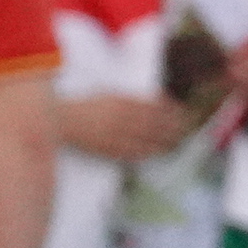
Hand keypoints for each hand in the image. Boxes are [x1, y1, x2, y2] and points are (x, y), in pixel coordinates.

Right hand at [56, 92, 198, 164]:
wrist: (58, 120)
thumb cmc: (84, 105)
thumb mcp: (109, 94)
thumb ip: (131, 100)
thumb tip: (157, 103)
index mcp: (122, 101)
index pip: (155, 106)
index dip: (172, 110)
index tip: (183, 111)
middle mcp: (122, 118)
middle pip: (156, 123)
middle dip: (174, 126)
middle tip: (188, 127)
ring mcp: (116, 135)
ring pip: (148, 139)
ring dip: (167, 140)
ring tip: (179, 140)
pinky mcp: (109, 149)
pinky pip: (134, 152)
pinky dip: (150, 151)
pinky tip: (159, 151)